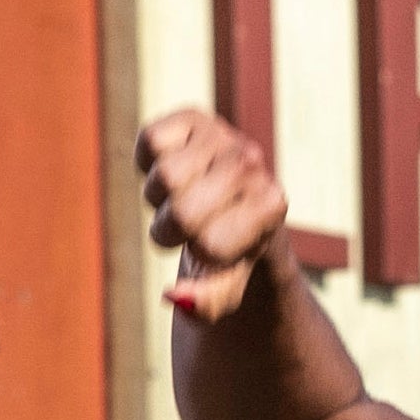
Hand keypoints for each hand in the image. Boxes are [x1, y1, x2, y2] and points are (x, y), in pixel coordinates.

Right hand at [139, 106, 295, 323]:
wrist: (232, 203)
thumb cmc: (233, 252)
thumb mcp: (227, 286)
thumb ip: (207, 303)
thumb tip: (174, 297)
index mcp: (272, 206)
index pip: (208, 245)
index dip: (199, 252)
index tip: (217, 246)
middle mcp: (254, 164)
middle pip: (182, 213)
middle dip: (171, 230)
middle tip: (187, 227)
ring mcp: (224, 136)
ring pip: (164, 176)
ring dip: (159, 197)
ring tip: (181, 196)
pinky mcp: (193, 117)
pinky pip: (149, 141)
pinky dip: (147, 161)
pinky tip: (170, 167)